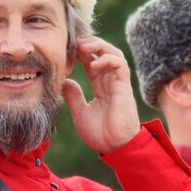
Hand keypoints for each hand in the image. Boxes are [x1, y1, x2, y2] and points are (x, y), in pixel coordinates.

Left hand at [62, 35, 139, 154]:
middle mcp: (110, 80)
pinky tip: (94, 64)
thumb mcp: (80, 112)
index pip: (91, 60)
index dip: (80, 52)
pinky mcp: (124, 86)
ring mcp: (118, 82)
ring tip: (83, 47)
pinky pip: (120, 65)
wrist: (115, 146)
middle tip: (73, 43)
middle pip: (103, 52)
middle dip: (89, 43)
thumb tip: (65, 81)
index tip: (66, 50)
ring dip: (99, 46)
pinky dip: (108, 59)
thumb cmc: (101, 134)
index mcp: (100, 85)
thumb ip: (74, 96)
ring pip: (113, 53)